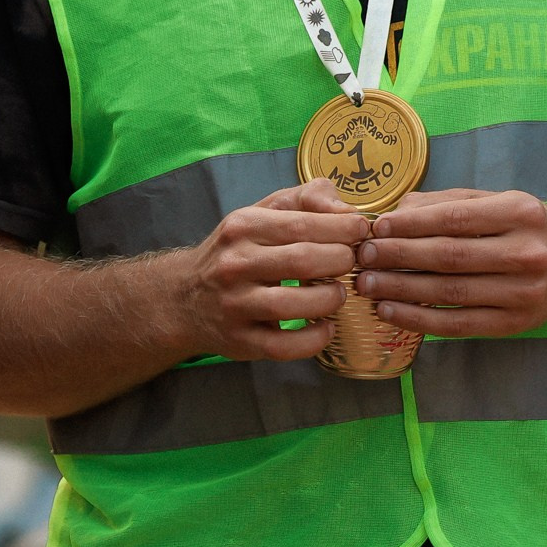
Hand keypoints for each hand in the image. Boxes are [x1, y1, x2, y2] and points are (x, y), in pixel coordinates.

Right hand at [175, 179, 370, 361]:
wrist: (185, 297)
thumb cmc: (237, 251)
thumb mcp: (261, 213)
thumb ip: (305, 200)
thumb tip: (346, 209)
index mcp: (243, 226)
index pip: (302, 224)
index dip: (342, 229)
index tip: (361, 232)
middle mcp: (235, 264)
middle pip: (303, 260)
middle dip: (341, 261)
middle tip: (352, 263)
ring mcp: (235, 305)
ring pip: (294, 304)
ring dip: (330, 299)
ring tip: (338, 293)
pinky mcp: (240, 341)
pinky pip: (285, 346)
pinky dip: (315, 339)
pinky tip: (325, 327)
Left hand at [357, 189, 546, 336]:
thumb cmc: (523, 226)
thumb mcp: (495, 201)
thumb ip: (447, 203)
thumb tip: (395, 214)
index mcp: (521, 212)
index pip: (456, 219)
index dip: (412, 224)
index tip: (377, 228)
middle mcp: (527, 252)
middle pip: (450, 256)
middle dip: (399, 257)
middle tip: (363, 257)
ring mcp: (523, 292)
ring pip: (450, 293)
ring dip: (402, 291)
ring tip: (368, 285)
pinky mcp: (514, 324)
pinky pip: (458, 324)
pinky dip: (420, 320)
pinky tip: (391, 311)